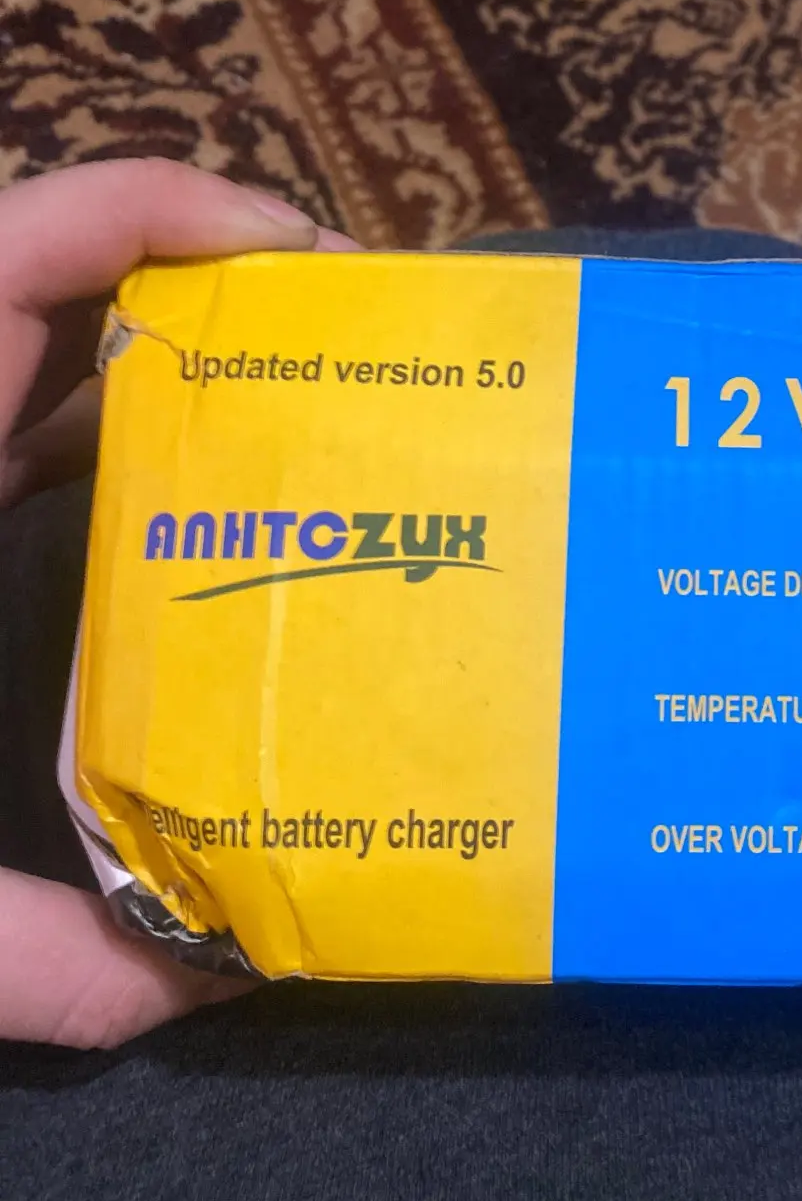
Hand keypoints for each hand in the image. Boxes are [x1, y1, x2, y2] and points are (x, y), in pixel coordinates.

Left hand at [0, 160, 354, 1046]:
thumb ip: (24, 947)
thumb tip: (212, 987)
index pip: (33, 247)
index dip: (180, 212)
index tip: (323, 269)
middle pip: (80, 290)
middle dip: (229, 304)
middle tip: (368, 374)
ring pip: (62, 367)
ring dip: (188, 384)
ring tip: (326, 443)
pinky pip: (31, 442)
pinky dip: (117, 458)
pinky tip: (198, 538)